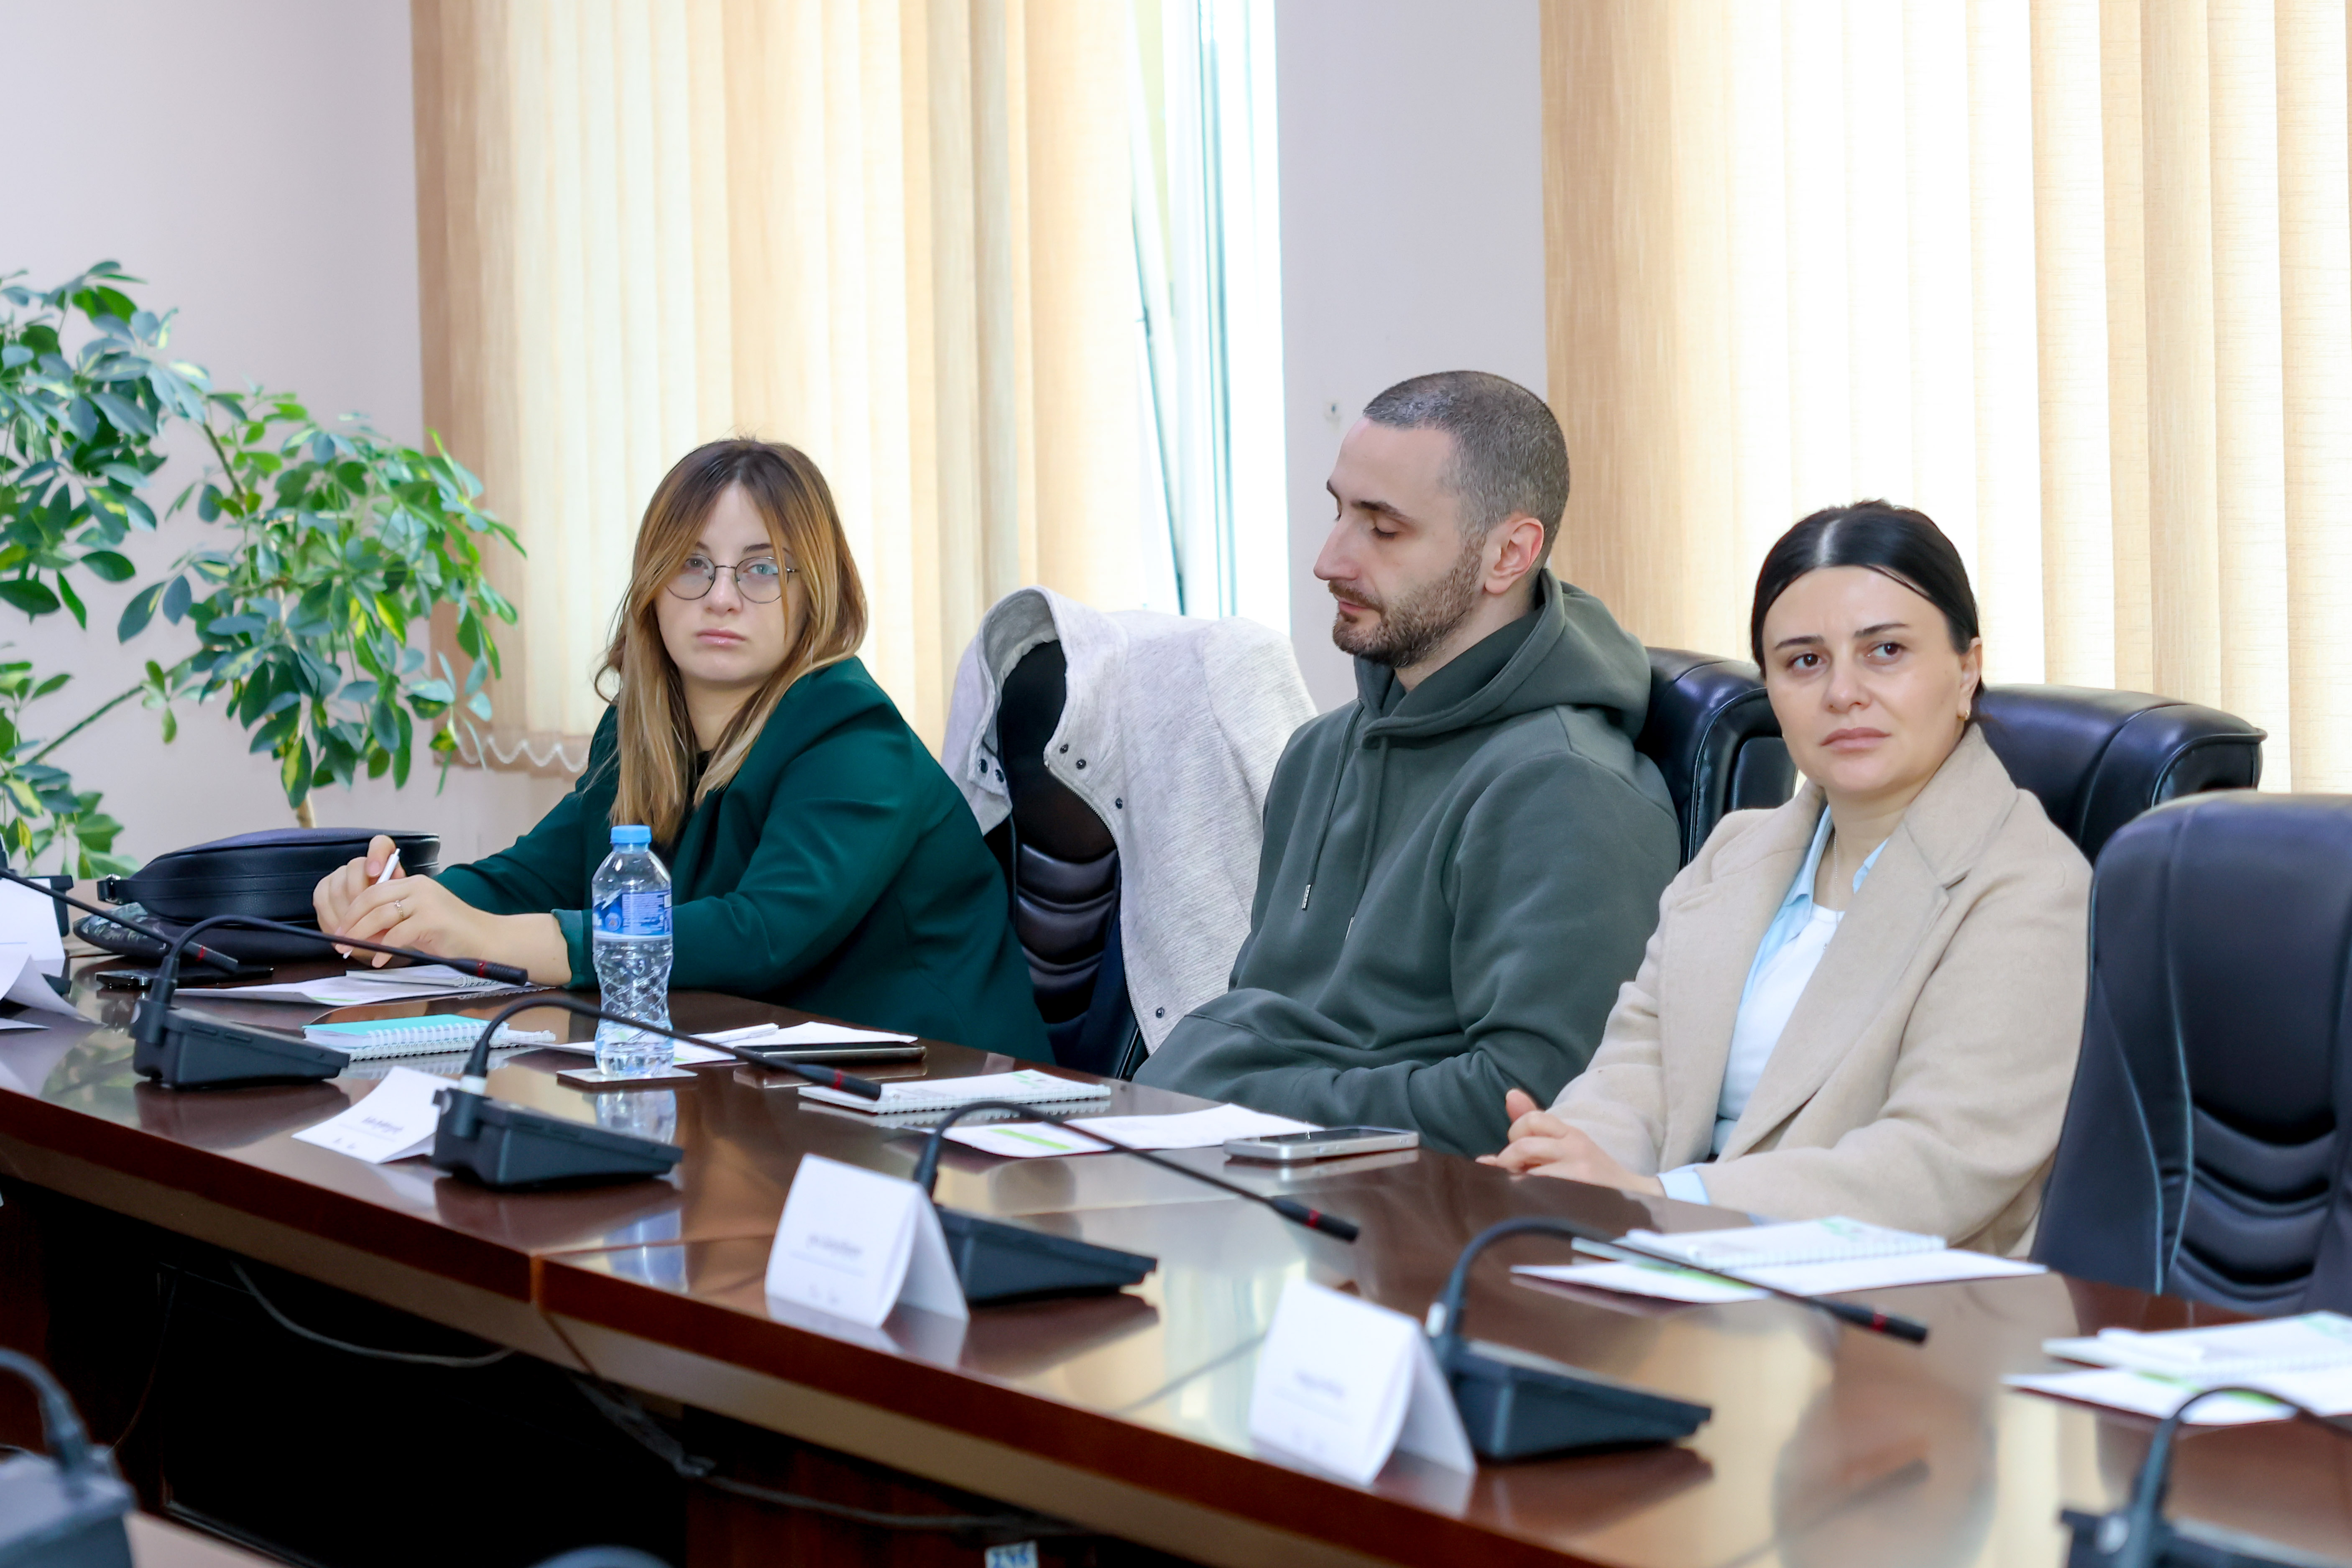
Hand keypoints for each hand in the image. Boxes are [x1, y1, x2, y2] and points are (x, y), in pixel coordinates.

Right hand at [313, 834, 401, 955]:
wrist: (375, 929)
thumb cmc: (390, 916)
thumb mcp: (398, 908)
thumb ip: (397, 895)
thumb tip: (395, 886)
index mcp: (383, 864)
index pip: (380, 844)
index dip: (377, 854)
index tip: (376, 872)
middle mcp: (359, 865)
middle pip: (355, 868)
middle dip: (359, 897)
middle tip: (366, 918)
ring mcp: (338, 876)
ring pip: (337, 887)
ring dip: (346, 913)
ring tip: (355, 931)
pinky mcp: (322, 890)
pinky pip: (322, 900)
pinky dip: (332, 919)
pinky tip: (340, 933)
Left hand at [330, 873, 571, 984]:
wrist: (488, 940)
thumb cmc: (453, 934)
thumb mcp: (419, 921)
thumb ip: (394, 922)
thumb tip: (361, 934)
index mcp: (414, 883)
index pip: (373, 891)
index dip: (352, 910)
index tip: (340, 929)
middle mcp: (419, 887)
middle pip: (372, 899)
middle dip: (351, 922)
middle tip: (339, 941)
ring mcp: (427, 902)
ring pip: (381, 915)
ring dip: (361, 935)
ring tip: (351, 950)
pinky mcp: (433, 920)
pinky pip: (399, 934)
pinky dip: (385, 949)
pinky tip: (379, 961)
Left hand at [1477, 1087, 1664, 1196]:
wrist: (1632, 1201)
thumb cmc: (1591, 1173)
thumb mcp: (1567, 1143)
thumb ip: (1536, 1124)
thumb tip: (1510, 1095)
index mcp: (1571, 1134)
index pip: (1532, 1119)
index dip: (1515, 1134)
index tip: (1518, 1150)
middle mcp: (1575, 1149)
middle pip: (1524, 1146)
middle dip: (1509, 1161)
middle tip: (1513, 1173)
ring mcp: (1578, 1175)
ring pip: (1528, 1174)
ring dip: (1516, 1183)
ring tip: (1522, 1190)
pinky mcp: (1577, 1197)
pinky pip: (1539, 1195)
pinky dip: (1528, 1198)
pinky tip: (1532, 1204)